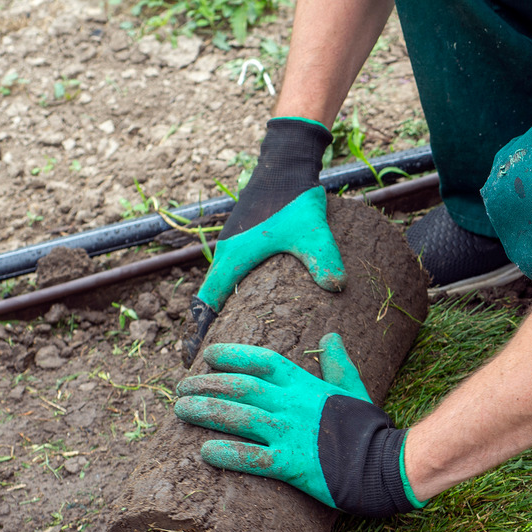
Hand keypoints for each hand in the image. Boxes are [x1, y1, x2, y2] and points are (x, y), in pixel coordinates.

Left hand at [172, 332, 420, 519]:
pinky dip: (225, 454)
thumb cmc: (369, 428)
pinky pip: (250, 458)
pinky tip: (204, 452)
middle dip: (205, 384)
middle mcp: (293, 405)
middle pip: (239, 387)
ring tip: (180, 410)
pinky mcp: (290, 465)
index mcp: (306, 385)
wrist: (384, 464)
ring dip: (204, 412)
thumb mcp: (355, 388)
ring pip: (237, 417)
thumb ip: (338, 363)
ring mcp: (290, 434)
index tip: (207, 356)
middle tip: (181, 388)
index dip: (232, 355)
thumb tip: (331, 336)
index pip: (262, 361)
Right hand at [186, 118, 346, 359]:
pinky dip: (231, 297)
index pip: (206, 305)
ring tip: (229, 345)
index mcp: (233, 259)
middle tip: (213, 365)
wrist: (286, 166)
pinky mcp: (245, 243)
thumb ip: (323, 258)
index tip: (194, 361)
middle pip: (208, 302)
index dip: (199, 333)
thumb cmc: (294, 198)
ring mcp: (234, 249)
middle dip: (208, 331)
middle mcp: (227, 256)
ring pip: (219, 289)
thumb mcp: (312, 231)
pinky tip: (249, 312)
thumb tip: (337, 287)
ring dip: (219, 315)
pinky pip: (231, 277)